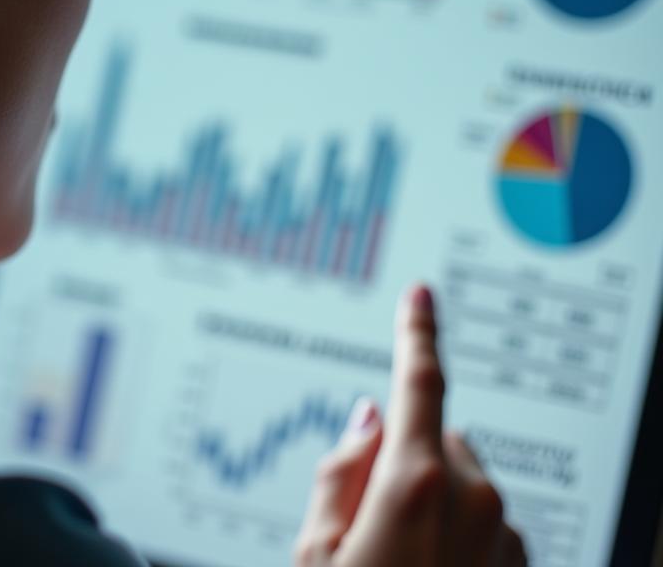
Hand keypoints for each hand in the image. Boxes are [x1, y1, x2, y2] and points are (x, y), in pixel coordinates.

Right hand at [294, 286, 526, 566]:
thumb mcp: (317, 553)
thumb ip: (339, 475)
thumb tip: (366, 423)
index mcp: (416, 485)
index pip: (418, 385)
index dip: (416, 334)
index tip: (420, 298)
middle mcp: (472, 501)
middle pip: (430, 442)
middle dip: (400, 463)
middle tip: (366, 523)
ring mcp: (502, 534)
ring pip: (458, 484)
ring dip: (431, 504)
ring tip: (399, 560)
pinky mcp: (520, 562)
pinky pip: (483, 523)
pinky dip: (458, 535)